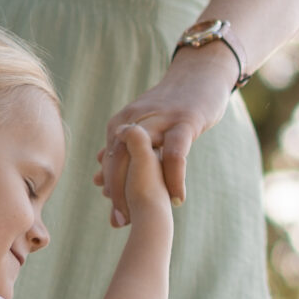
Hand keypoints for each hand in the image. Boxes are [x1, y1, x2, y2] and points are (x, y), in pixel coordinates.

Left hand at [94, 48, 234, 225]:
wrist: (200, 74)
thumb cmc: (170, 106)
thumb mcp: (141, 127)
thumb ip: (120, 151)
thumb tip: (98, 176)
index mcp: (121, 124)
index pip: (110, 163)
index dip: (112, 192)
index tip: (116, 219)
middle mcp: (135, 121)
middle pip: (120, 163)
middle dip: (119, 196)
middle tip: (121, 224)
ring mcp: (160, 120)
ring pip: (141, 159)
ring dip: (140, 190)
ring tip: (143, 217)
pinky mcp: (185, 121)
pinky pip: (174, 153)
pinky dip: (173, 178)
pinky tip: (177, 199)